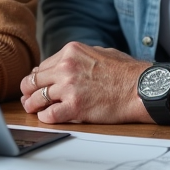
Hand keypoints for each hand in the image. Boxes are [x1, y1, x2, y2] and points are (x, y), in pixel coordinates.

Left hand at [18, 42, 147, 123]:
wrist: (141, 88)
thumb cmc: (127, 72)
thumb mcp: (100, 52)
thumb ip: (80, 57)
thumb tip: (67, 63)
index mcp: (71, 52)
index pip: (42, 66)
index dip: (38, 78)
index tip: (37, 85)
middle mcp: (66, 68)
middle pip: (33, 81)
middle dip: (29, 91)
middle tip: (28, 98)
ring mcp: (69, 88)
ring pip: (36, 98)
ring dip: (33, 105)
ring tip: (34, 109)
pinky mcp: (75, 107)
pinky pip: (49, 115)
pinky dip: (44, 117)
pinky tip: (47, 117)